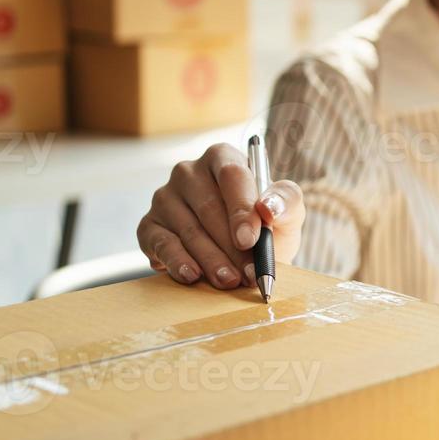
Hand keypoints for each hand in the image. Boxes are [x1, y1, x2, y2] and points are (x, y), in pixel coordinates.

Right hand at [136, 142, 304, 287]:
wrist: (243, 256)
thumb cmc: (265, 226)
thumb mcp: (288, 212)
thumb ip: (287, 201)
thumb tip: (269, 207)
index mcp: (223, 158)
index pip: (231, 174)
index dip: (241, 208)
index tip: (250, 240)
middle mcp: (189, 172)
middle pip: (209, 207)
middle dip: (231, 246)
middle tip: (248, 273)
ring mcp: (165, 198)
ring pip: (189, 231)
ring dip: (211, 260)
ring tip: (230, 281)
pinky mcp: (150, 226)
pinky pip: (162, 244)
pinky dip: (179, 262)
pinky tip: (192, 276)